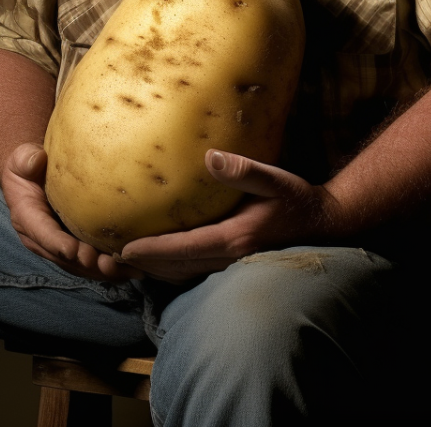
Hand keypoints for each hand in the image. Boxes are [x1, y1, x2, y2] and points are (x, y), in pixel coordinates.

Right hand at [1, 143, 144, 282]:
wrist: (35, 173)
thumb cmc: (30, 163)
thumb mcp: (23, 157)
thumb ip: (25, 159)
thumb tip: (35, 160)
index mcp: (27, 218)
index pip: (42, 233)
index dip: (56, 243)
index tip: (73, 249)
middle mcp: (42, 239)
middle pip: (65, 257)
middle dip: (86, 264)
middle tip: (106, 264)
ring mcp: (60, 245)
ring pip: (81, 265)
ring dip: (102, 271)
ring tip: (125, 270)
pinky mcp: (77, 245)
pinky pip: (93, 261)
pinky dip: (112, 267)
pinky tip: (135, 267)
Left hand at [118, 150, 337, 282]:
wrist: (322, 222)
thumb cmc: (295, 198)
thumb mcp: (274, 178)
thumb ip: (243, 170)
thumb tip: (211, 158)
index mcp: (234, 238)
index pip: (183, 248)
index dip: (152, 250)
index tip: (123, 249)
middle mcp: (229, 258)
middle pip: (176, 267)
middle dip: (143, 264)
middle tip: (109, 256)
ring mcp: (231, 265)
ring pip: (182, 273)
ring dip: (153, 269)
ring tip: (125, 260)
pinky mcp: (232, 263)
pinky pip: (193, 271)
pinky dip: (171, 268)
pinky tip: (156, 259)